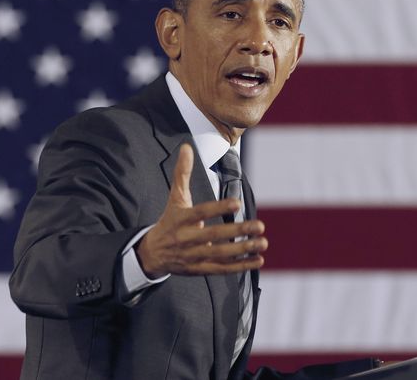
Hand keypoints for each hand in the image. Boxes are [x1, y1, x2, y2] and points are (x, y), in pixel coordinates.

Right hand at [137, 144, 266, 276]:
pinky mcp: (200, 269)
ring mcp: (194, 256)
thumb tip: (186, 147)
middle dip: (238, 231)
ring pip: (220, 254)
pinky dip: (241, 266)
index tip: (237, 203)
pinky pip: (222, 268)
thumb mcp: (175, 198)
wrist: (152, 253)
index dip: (218, 208)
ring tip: (263, 243)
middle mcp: (187, 239)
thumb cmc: (170, 220)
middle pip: (213, 236)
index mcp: (181, 219)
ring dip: (243, 250)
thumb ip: (182, 174)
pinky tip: (258, 260)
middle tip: (260, 226)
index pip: (201, 212)